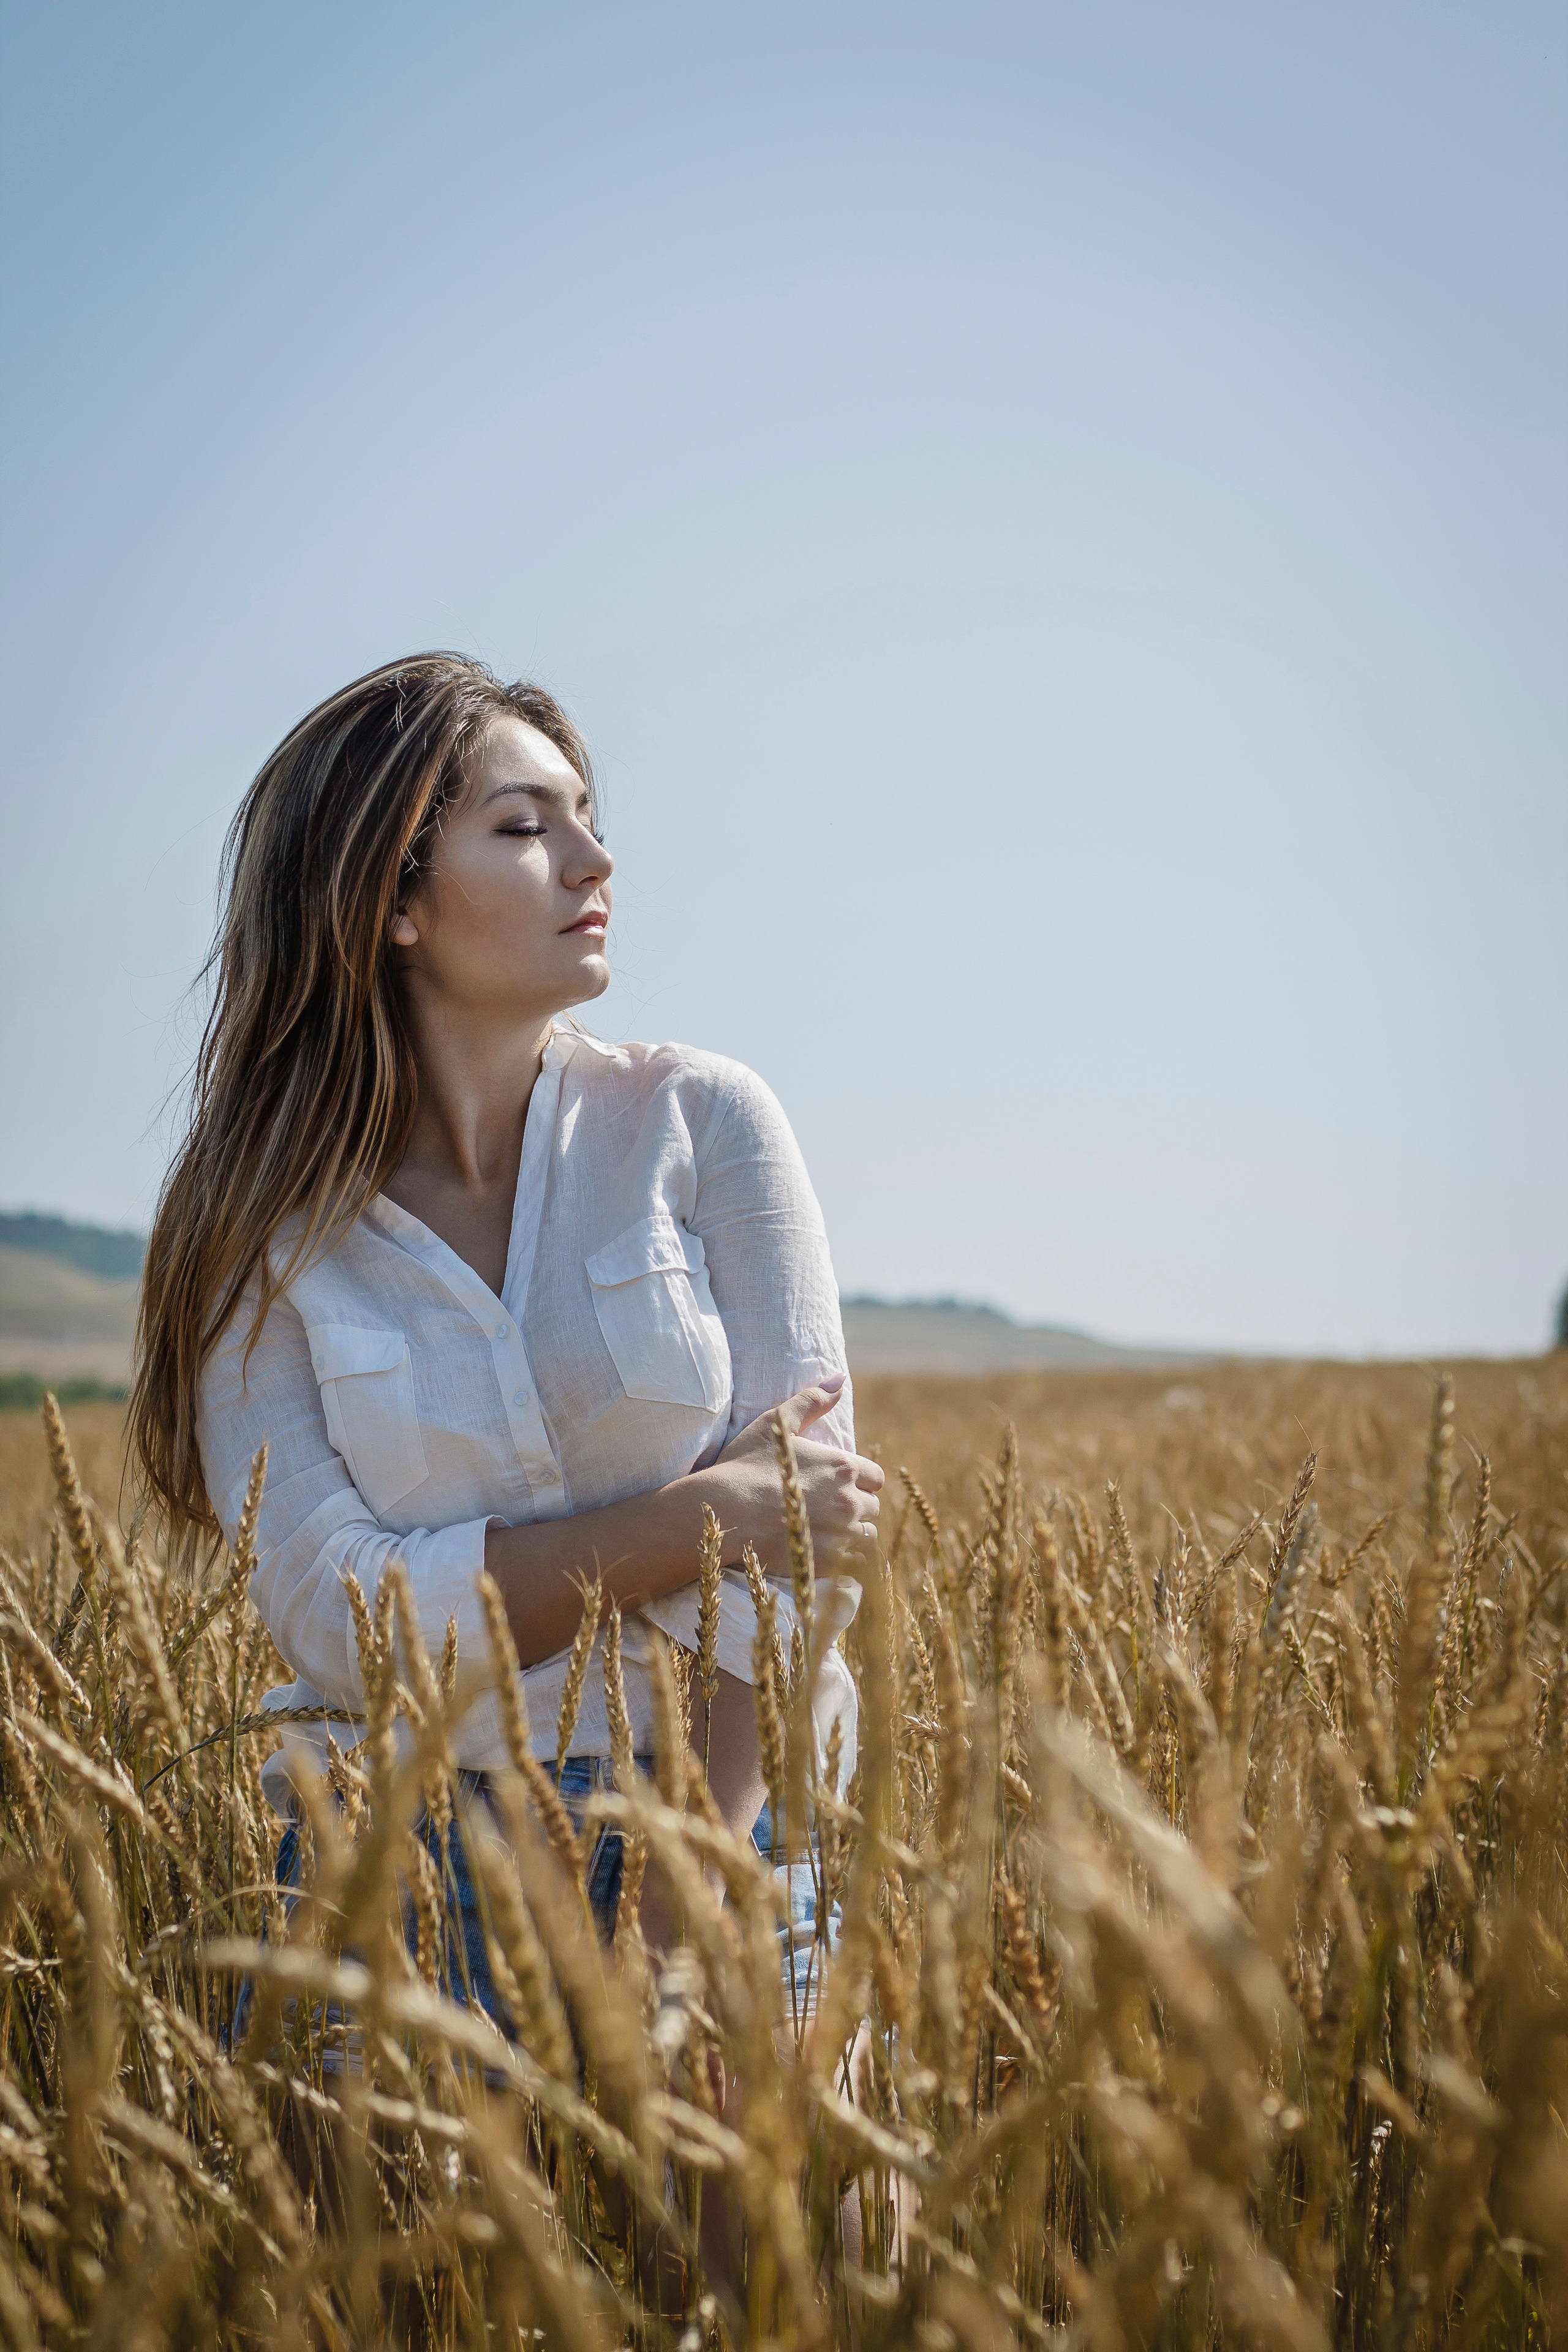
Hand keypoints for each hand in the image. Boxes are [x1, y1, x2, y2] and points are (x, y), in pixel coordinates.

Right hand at [711, 1376, 884, 1574]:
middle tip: (830, 1509)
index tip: (840, 1485)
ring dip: (854, 1535)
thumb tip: (841, 1380)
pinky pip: (854, 1567)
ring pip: (867, 1537)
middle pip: (873, 1508)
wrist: (725, 1511)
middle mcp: (849, 1501)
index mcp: (843, 1467)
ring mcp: (840, 1535)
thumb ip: (812, 1401)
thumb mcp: (777, 1423)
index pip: (875, 1477)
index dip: (859, 1481)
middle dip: (857, 1508)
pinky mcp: (827, 1564)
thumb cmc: (746, 1464)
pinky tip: (826, 1555)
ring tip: (828, 1533)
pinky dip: (846, 1562)